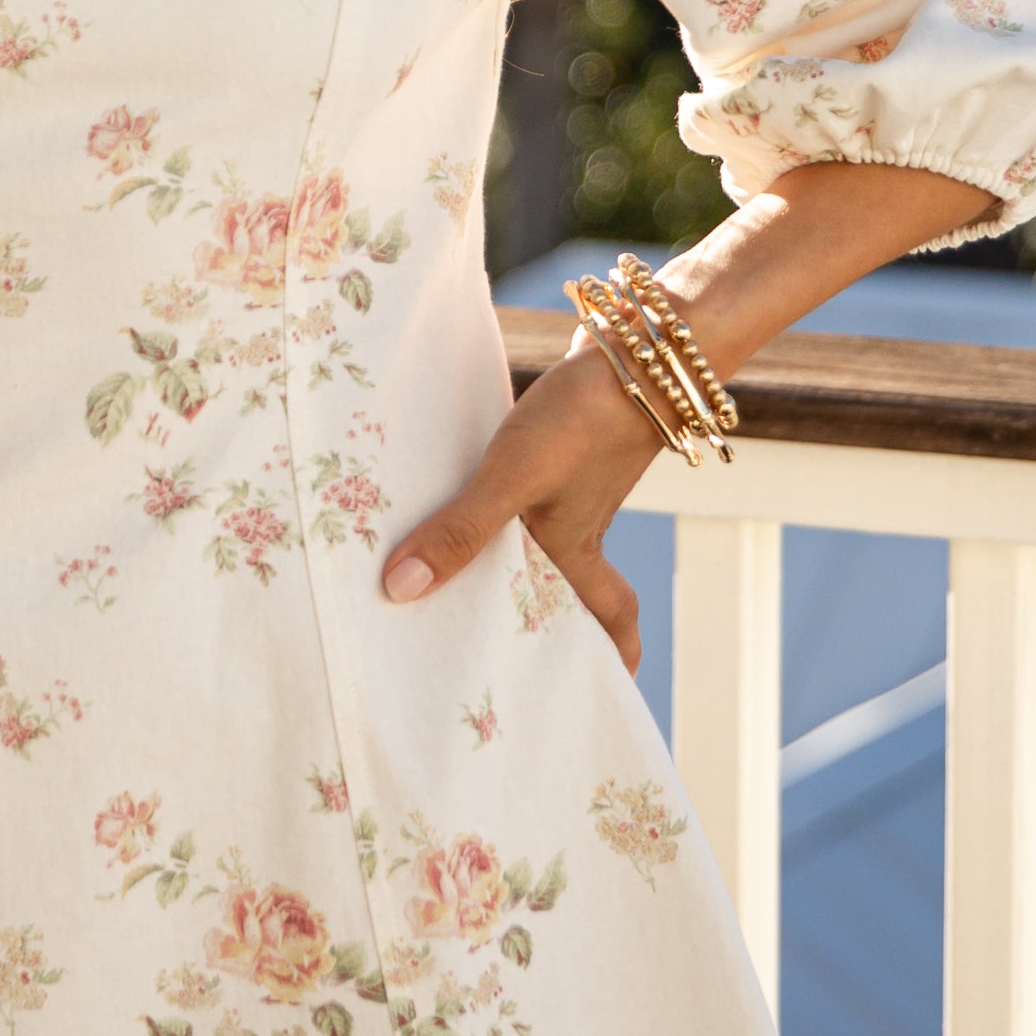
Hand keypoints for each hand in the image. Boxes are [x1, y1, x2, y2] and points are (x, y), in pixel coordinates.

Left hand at [381, 345, 662, 667]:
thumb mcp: (513, 481)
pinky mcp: (560, 446)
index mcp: (580, 551)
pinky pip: (525, 492)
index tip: (602, 687)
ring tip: (451, 575)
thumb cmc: (583, 422)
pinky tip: (454, 494)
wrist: (632, 348)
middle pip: (571, 585)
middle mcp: (581, 525)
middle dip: (543, 616)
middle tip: (494, 642)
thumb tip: (403, 590)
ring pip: (544, 537)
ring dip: (510, 558)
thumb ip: (460, 531)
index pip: (610, 620)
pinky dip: (498, 505)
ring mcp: (573, 484)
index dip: (612, 656)